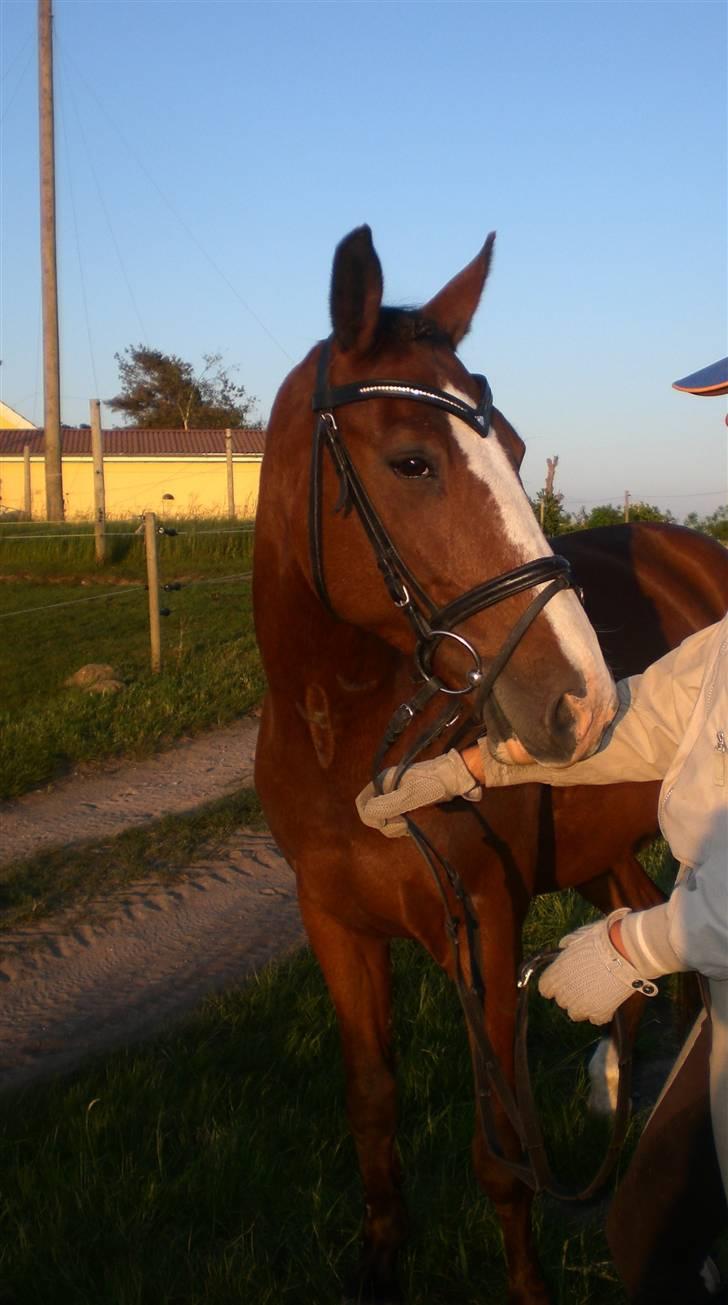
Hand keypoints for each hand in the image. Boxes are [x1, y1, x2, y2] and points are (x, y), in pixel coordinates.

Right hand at [356, 750, 481, 838]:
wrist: (454, 779)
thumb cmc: (433, 784)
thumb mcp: (409, 795)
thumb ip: (387, 805)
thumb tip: (368, 814)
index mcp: (382, 782)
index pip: (362, 802)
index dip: (369, 816)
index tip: (385, 823)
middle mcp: (386, 790)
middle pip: (373, 813)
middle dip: (385, 824)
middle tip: (403, 825)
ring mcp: (396, 797)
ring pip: (385, 819)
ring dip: (394, 827)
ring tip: (409, 826)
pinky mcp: (406, 805)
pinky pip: (395, 820)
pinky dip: (400, 827)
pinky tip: (412, 826)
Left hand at [538, 908, 658, 1024]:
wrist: (624, 952)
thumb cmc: (600, 940)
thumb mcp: (578, 937)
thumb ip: (567, 945)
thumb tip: (564, 946)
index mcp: (555, 974)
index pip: (545, 988)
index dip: (553, 985)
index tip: (561, 981)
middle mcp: (565, 993)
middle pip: (561, 1001)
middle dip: (570, 994)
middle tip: (584, 984)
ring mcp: (582, 1006)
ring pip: (575, 1014)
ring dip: (583, 1006)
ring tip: (595, 994)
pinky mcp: (600, 1014)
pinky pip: (596, 1019)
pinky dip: (601, 1013)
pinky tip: (608, 1002)